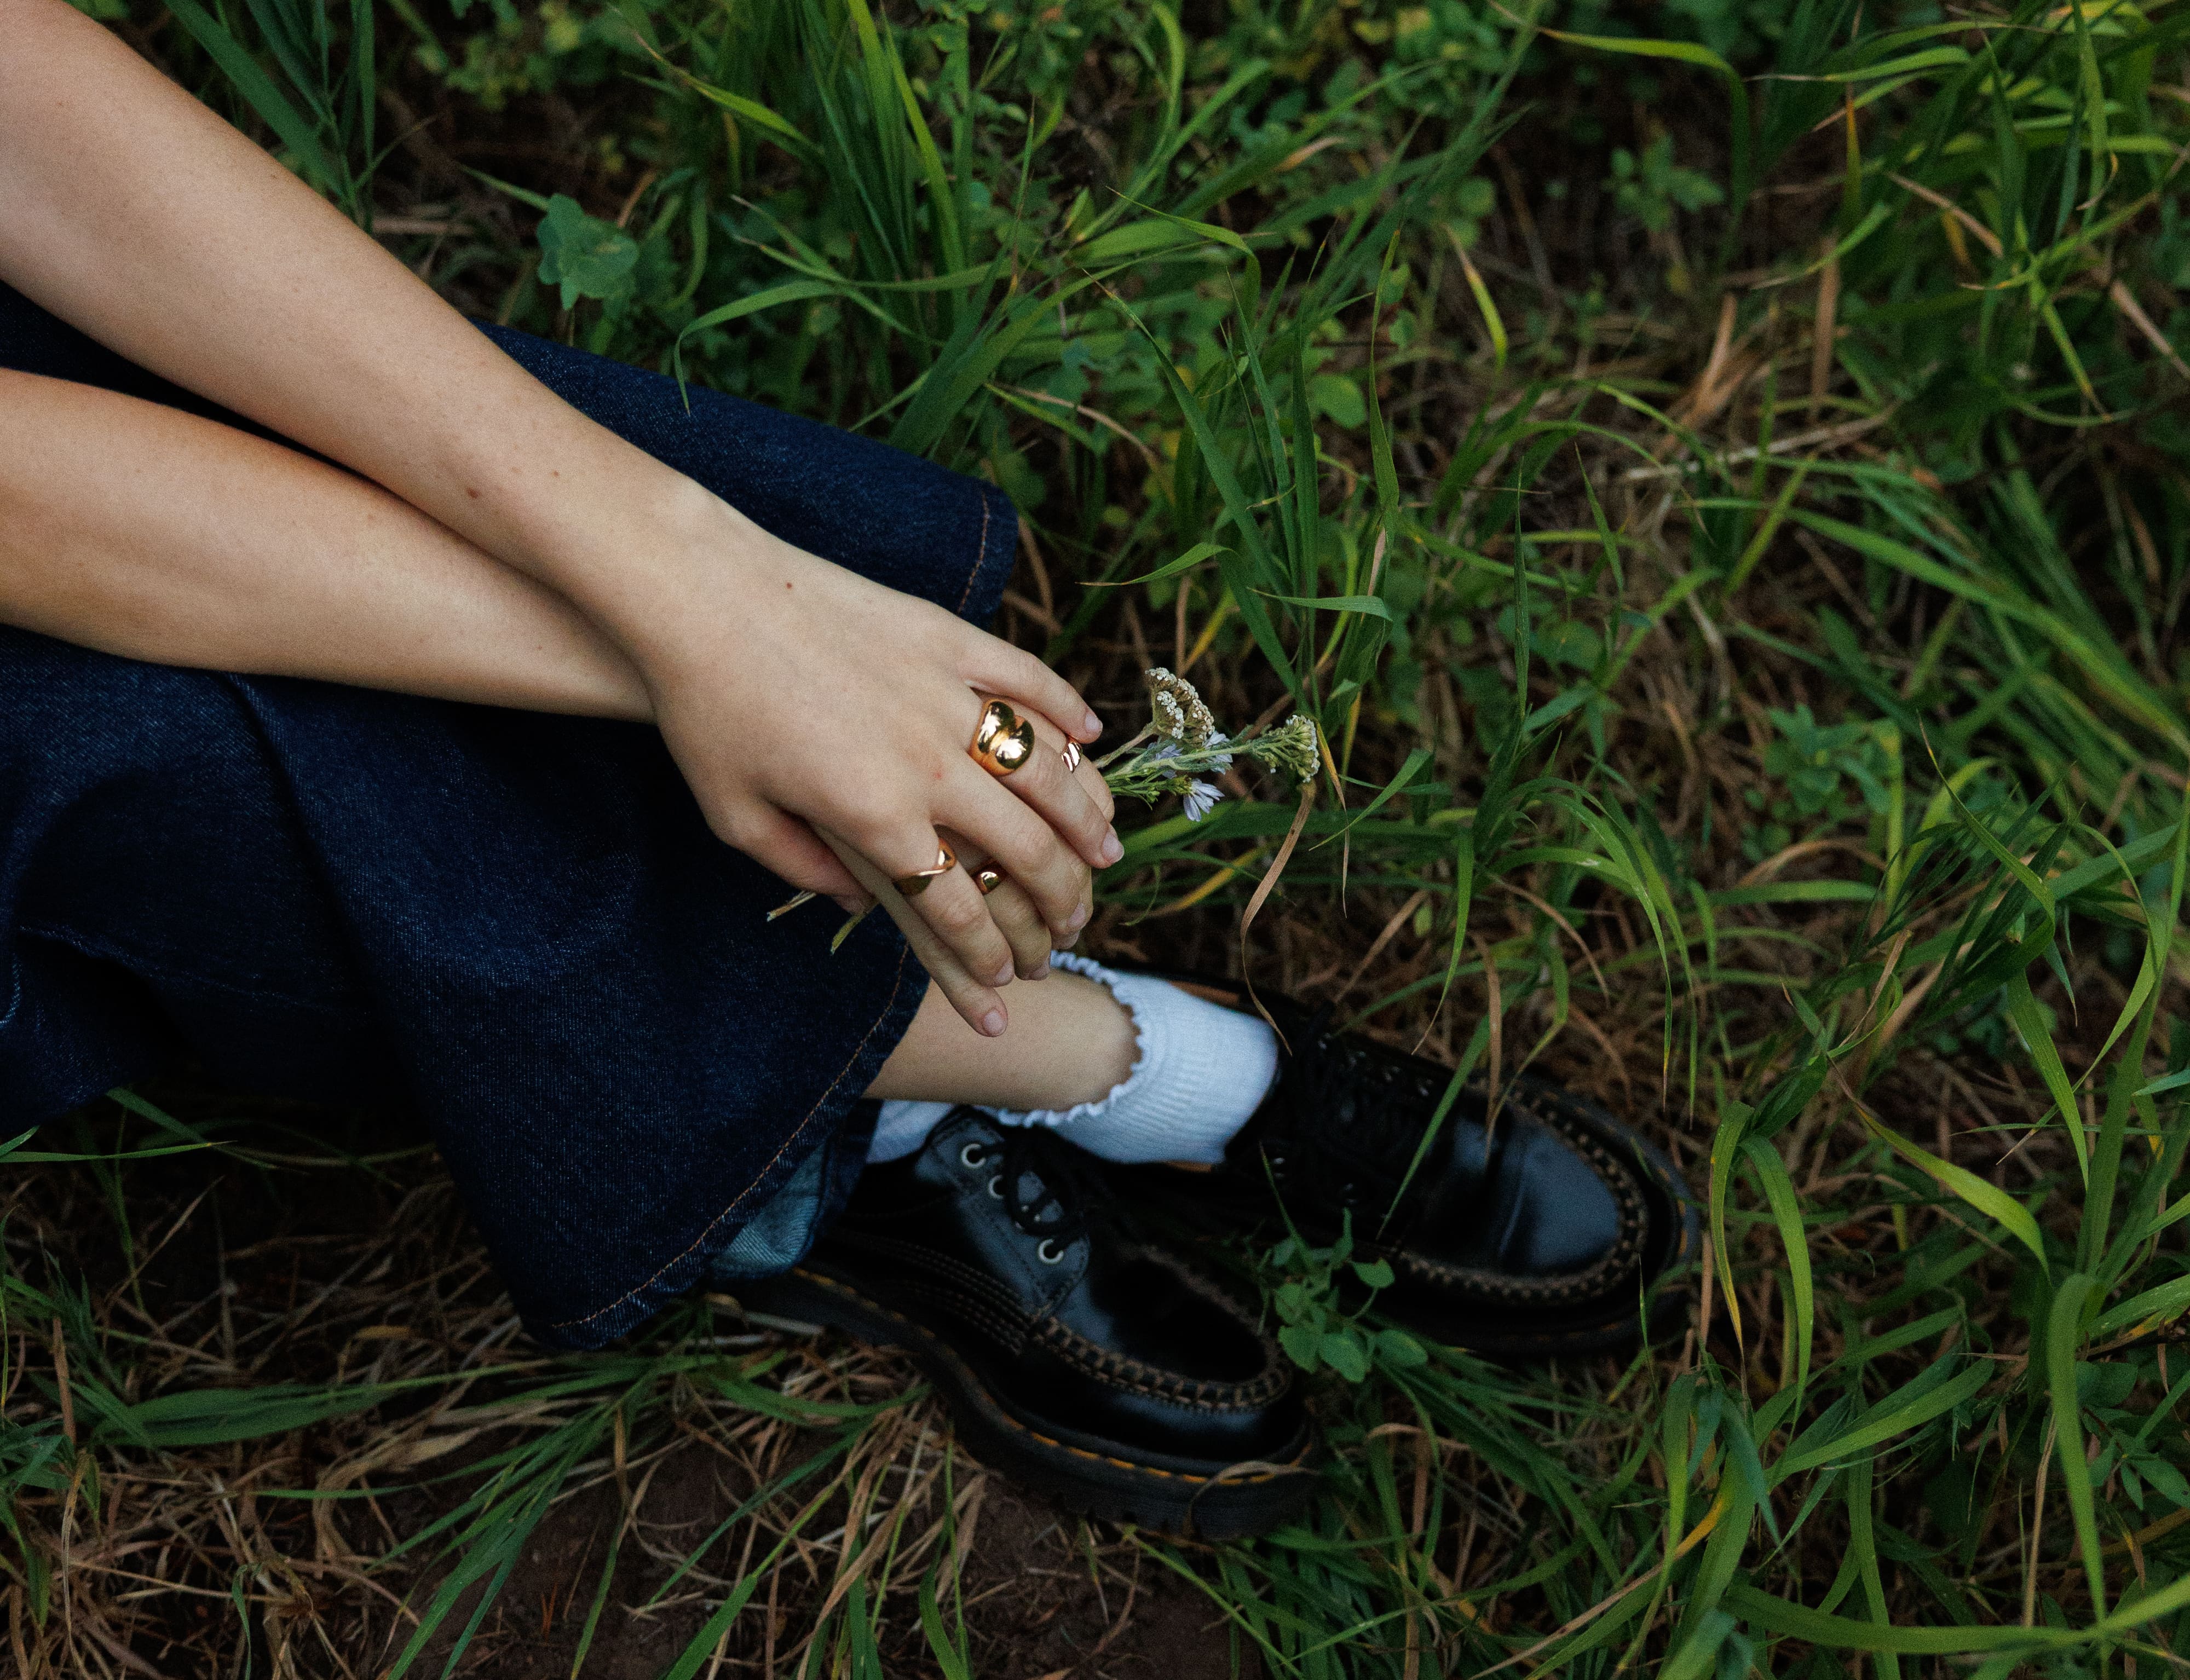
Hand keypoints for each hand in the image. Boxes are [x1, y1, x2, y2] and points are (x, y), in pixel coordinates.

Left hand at [632, 498, 1113, 1031]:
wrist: (702, 595)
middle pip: (1025, 846)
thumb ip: (801, 870)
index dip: (989, 953)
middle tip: (1078, 919)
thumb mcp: (735, 817)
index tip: (1009, 976)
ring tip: (1106, 846)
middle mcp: (925, 763)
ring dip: (1088, 816)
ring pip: (1045, 769)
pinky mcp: (948, 636)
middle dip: (1062, 896)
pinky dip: (1069, 711)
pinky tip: (1092, 738)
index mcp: (874, 818)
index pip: (957, 905)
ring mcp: (945, 694)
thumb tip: (859, 908)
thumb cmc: (704, 712)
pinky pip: (1028, 679)